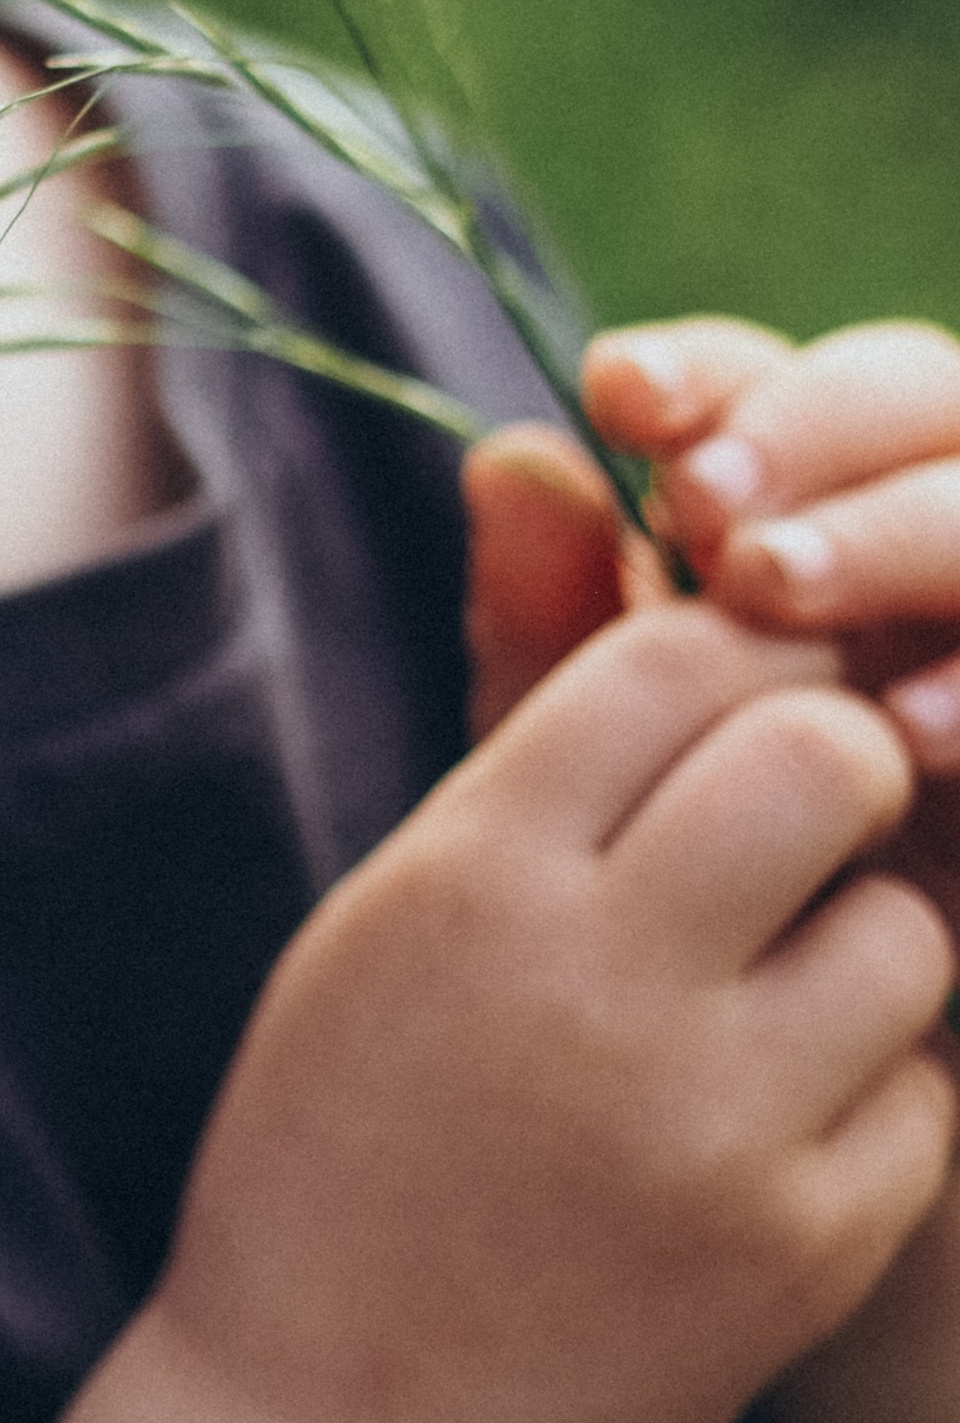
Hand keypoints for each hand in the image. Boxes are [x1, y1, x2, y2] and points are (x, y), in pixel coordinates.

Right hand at [149, 598, 954, 1422]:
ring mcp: (709, 1129)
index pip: (673, 657)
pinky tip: (788, 1103)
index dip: (730, 640)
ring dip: (873, 920)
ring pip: (909, 926)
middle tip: (803, 792)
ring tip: (790, 963)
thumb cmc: (353, 1108)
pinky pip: (924, 1092)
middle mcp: (596, 984)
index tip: (733, 677)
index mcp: (472, 872)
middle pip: (820, 756)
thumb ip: (511, 679)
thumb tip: (546, 449)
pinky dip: (881, 1077)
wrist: (340, 1420)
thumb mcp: (400, 882)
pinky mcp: (799, 1257)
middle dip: (837, 746)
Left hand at [470, 318, 959, 936]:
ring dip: (902, 534)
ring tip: (782, 594)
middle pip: (914, 392)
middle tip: (707, 513)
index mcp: (789, 495)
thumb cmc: (661, 871)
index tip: (617, 401)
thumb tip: (507, 457)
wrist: (760, 1052)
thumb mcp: (585, 745)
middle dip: (814, 435)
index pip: (763, 375)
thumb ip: (541, 605)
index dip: (704, 370)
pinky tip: (910, 729)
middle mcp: (914, 526)